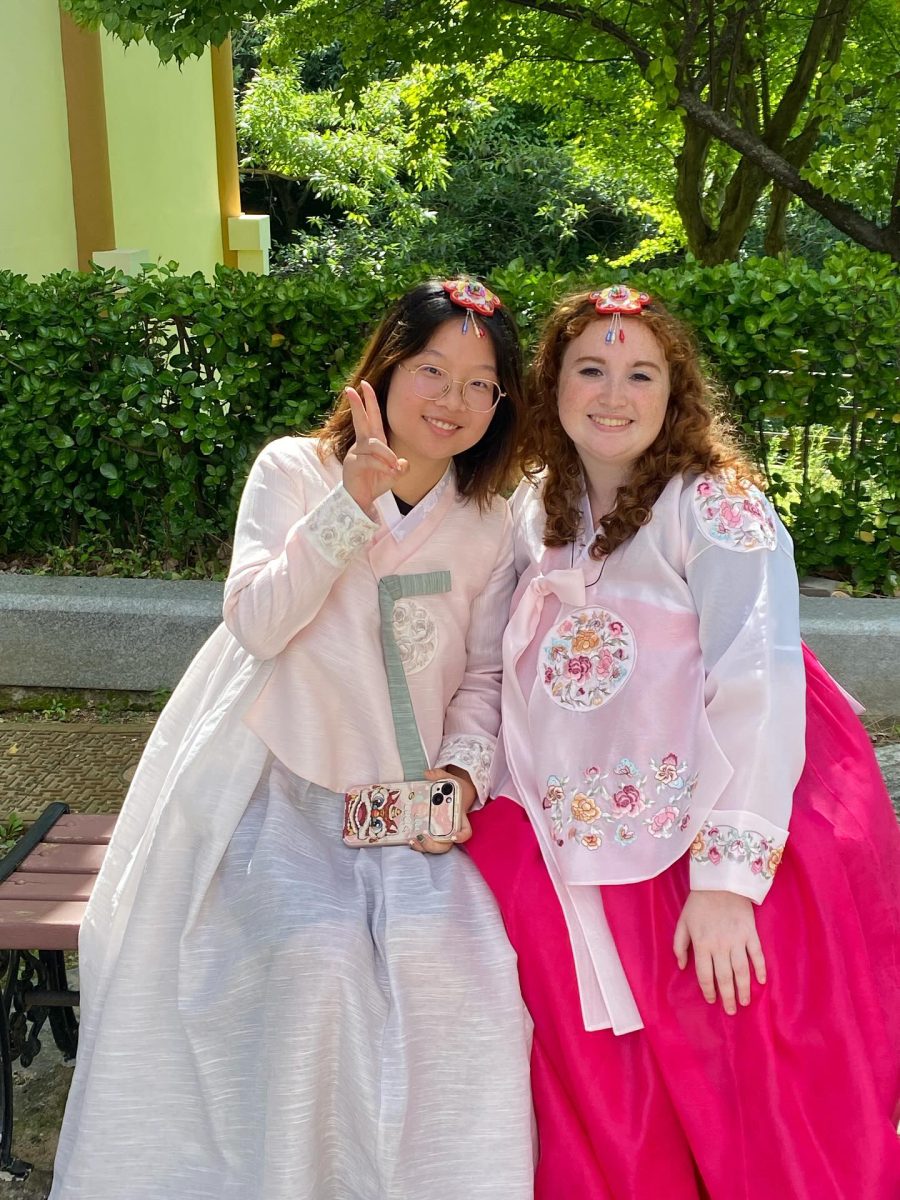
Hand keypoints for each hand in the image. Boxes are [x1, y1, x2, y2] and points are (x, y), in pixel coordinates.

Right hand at [342, 379, 407, 514]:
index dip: (369, 401)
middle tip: (352, 388)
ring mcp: (356, 453)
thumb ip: (401, 468)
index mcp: (372, 441)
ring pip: (374, 445)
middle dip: (358, 403)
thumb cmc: (375, 483)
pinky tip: (390, 472)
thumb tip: (403, 464)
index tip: (364, 385)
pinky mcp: (353, 464)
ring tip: (394, 466)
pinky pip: (371, 460)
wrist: (361, 501)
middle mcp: (363, 444)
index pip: (371, 417)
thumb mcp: (394, 474)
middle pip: (361, 420)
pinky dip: (383, 466)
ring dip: (387, 455)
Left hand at [408, 768, 474, 855]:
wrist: (455, 793)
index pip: (466, 832)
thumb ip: (440, 775)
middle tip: (424, 836)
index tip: (453, 836)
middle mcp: (452, 828)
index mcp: (460, 817)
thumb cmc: (455, 790)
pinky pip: (427, 841)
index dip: (461, 836)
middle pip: (447, 844)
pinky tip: (409, 838)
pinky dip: (418, 842)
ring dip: (424, 846)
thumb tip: (427, 774)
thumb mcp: (450, 780)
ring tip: (413, 839)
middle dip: (435, 844)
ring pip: (436, 846)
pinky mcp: (432, 832)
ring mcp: (442, 832)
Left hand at [673, 890, 765, 1014]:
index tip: (712, 1000)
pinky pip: (757, 955)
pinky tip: (761, 981)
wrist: (720, 882)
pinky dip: (760, 969)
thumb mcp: (682, 922)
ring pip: (741, 971)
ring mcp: (737, 940)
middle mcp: (720, 946)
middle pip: (724, 978)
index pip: (705, 975)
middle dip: (728, 997)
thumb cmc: (699, 903)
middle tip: (731, 1011)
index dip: (708, 990)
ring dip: (743, 989)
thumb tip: (681, 966)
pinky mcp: (751, 933)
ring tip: (745, 1002)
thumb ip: (679, 945)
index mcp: (702, 944)